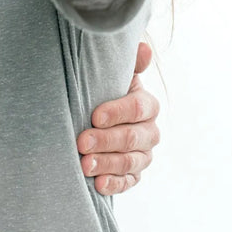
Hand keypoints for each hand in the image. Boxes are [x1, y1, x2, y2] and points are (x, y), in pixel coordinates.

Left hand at [77, 42, 159, 194]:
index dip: (117, 112)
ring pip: (130, 162)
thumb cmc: (102, 90)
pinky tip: (98, 184)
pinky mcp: (134, 174)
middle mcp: (150, 131)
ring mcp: (143, 154)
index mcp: (146, 104)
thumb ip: (128, 63)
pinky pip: (129, 182)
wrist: (95, 116)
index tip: (94, 116)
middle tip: (81, 143)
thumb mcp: (111, 75)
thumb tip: (143, 48)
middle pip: (133, 138)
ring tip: (84, 165)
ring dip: (107, 164)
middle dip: (106, 141)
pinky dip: (114, 184)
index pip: (138, 108)